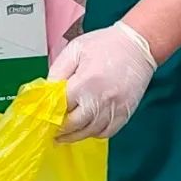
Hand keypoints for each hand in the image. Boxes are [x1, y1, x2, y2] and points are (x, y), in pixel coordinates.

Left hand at [48, 21, 156, 142]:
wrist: (138, 45)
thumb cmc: (107, 44)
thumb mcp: (75, 50)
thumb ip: (58, 71)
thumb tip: (47, 91)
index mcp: (84, 83)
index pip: (60, 107)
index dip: (48, 114)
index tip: (41, 118)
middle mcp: (99, 100)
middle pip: (73, 125)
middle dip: (59, 130)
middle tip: (50, 131)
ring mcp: (114, 109)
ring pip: (89, 132)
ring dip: (74, 136)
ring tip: (64, 135)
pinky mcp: (125, 113)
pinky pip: (107, 132)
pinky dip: (94, 134)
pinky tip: (86, 129)